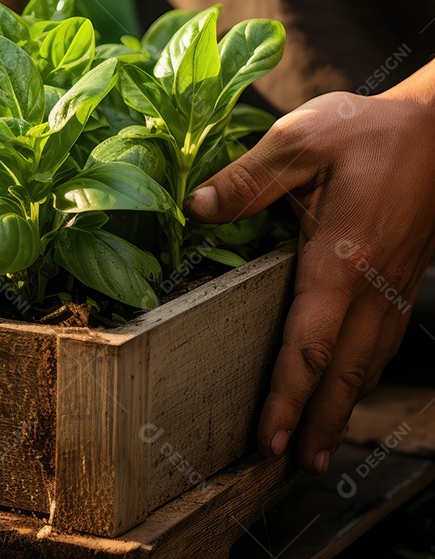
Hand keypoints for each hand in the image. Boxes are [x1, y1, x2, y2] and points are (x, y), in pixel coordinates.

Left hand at [184, 80, 434, 475]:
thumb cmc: (369, 131)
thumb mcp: (300, 140)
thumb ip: (246, 179)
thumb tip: (194, 208)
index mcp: (341, 256)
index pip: (308, 342)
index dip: (288, 395)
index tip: (270, 437)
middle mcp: (372, 284)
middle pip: (343, 370)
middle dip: (318, 422)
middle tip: (292, 466)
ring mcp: (394, 285)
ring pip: (368, 363)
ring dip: (342, 408)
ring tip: (320, 449)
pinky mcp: (403, 278)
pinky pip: (384, 341)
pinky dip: (364, 376)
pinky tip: (351, 389)